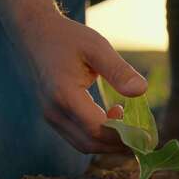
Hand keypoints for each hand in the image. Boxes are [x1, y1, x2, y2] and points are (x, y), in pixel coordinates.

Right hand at [0, 0, 145, 153]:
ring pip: (83, 144)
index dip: (122, 135)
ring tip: (129, 126)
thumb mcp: (97, 47)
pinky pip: (76, 136)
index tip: (144, 131)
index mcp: (64, 95)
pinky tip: (112, 118)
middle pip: (90, 143)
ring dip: (107, 142)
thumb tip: (142, 91)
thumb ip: (119, 71)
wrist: (34, 33)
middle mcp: (54, 111)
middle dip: (117, 144)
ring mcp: (50, 116)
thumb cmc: (67, 37)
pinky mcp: (52, 116)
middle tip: (141, 134)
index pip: (96, 129)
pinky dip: (97, 136)